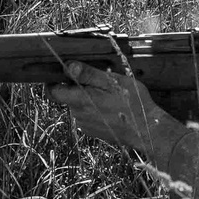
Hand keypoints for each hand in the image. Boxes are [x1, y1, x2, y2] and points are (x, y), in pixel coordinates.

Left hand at [47, 61, 175, 158]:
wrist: (146, 131)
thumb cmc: (132, 103)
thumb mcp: (112, 81)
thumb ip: (88, 74)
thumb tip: (67, 66)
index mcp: (80, 100)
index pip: (52, 92)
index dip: (53, 82)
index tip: (62, 73)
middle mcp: (78, 114)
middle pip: (67, 97)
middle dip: (77, 88)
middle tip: (98, 82)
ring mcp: (84, 125)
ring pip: (78, 106)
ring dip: (87, 98)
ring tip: (108, 96)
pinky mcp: (93, 131)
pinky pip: (87, 116)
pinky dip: (94, 109)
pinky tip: (110, 108)